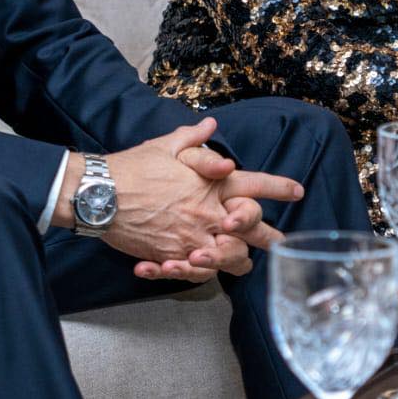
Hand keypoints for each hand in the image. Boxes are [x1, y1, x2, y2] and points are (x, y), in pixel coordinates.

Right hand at [85, 118, 305, 283]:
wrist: (101, 195)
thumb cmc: (133, 168)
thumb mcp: (166, 145)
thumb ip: (194, 140)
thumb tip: (213, 126)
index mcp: (212, 184)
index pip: (255, 186)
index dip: (279, 187)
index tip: (297, 191)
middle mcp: (208, 214)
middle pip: (253, 231)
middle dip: (271, 237)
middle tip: (281, 242)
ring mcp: (192, 238)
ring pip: (232, 259)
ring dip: (239, 259)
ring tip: (244, 260)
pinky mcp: (173, 256)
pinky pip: (199, 272)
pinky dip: (202, 272)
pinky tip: (200, 267)